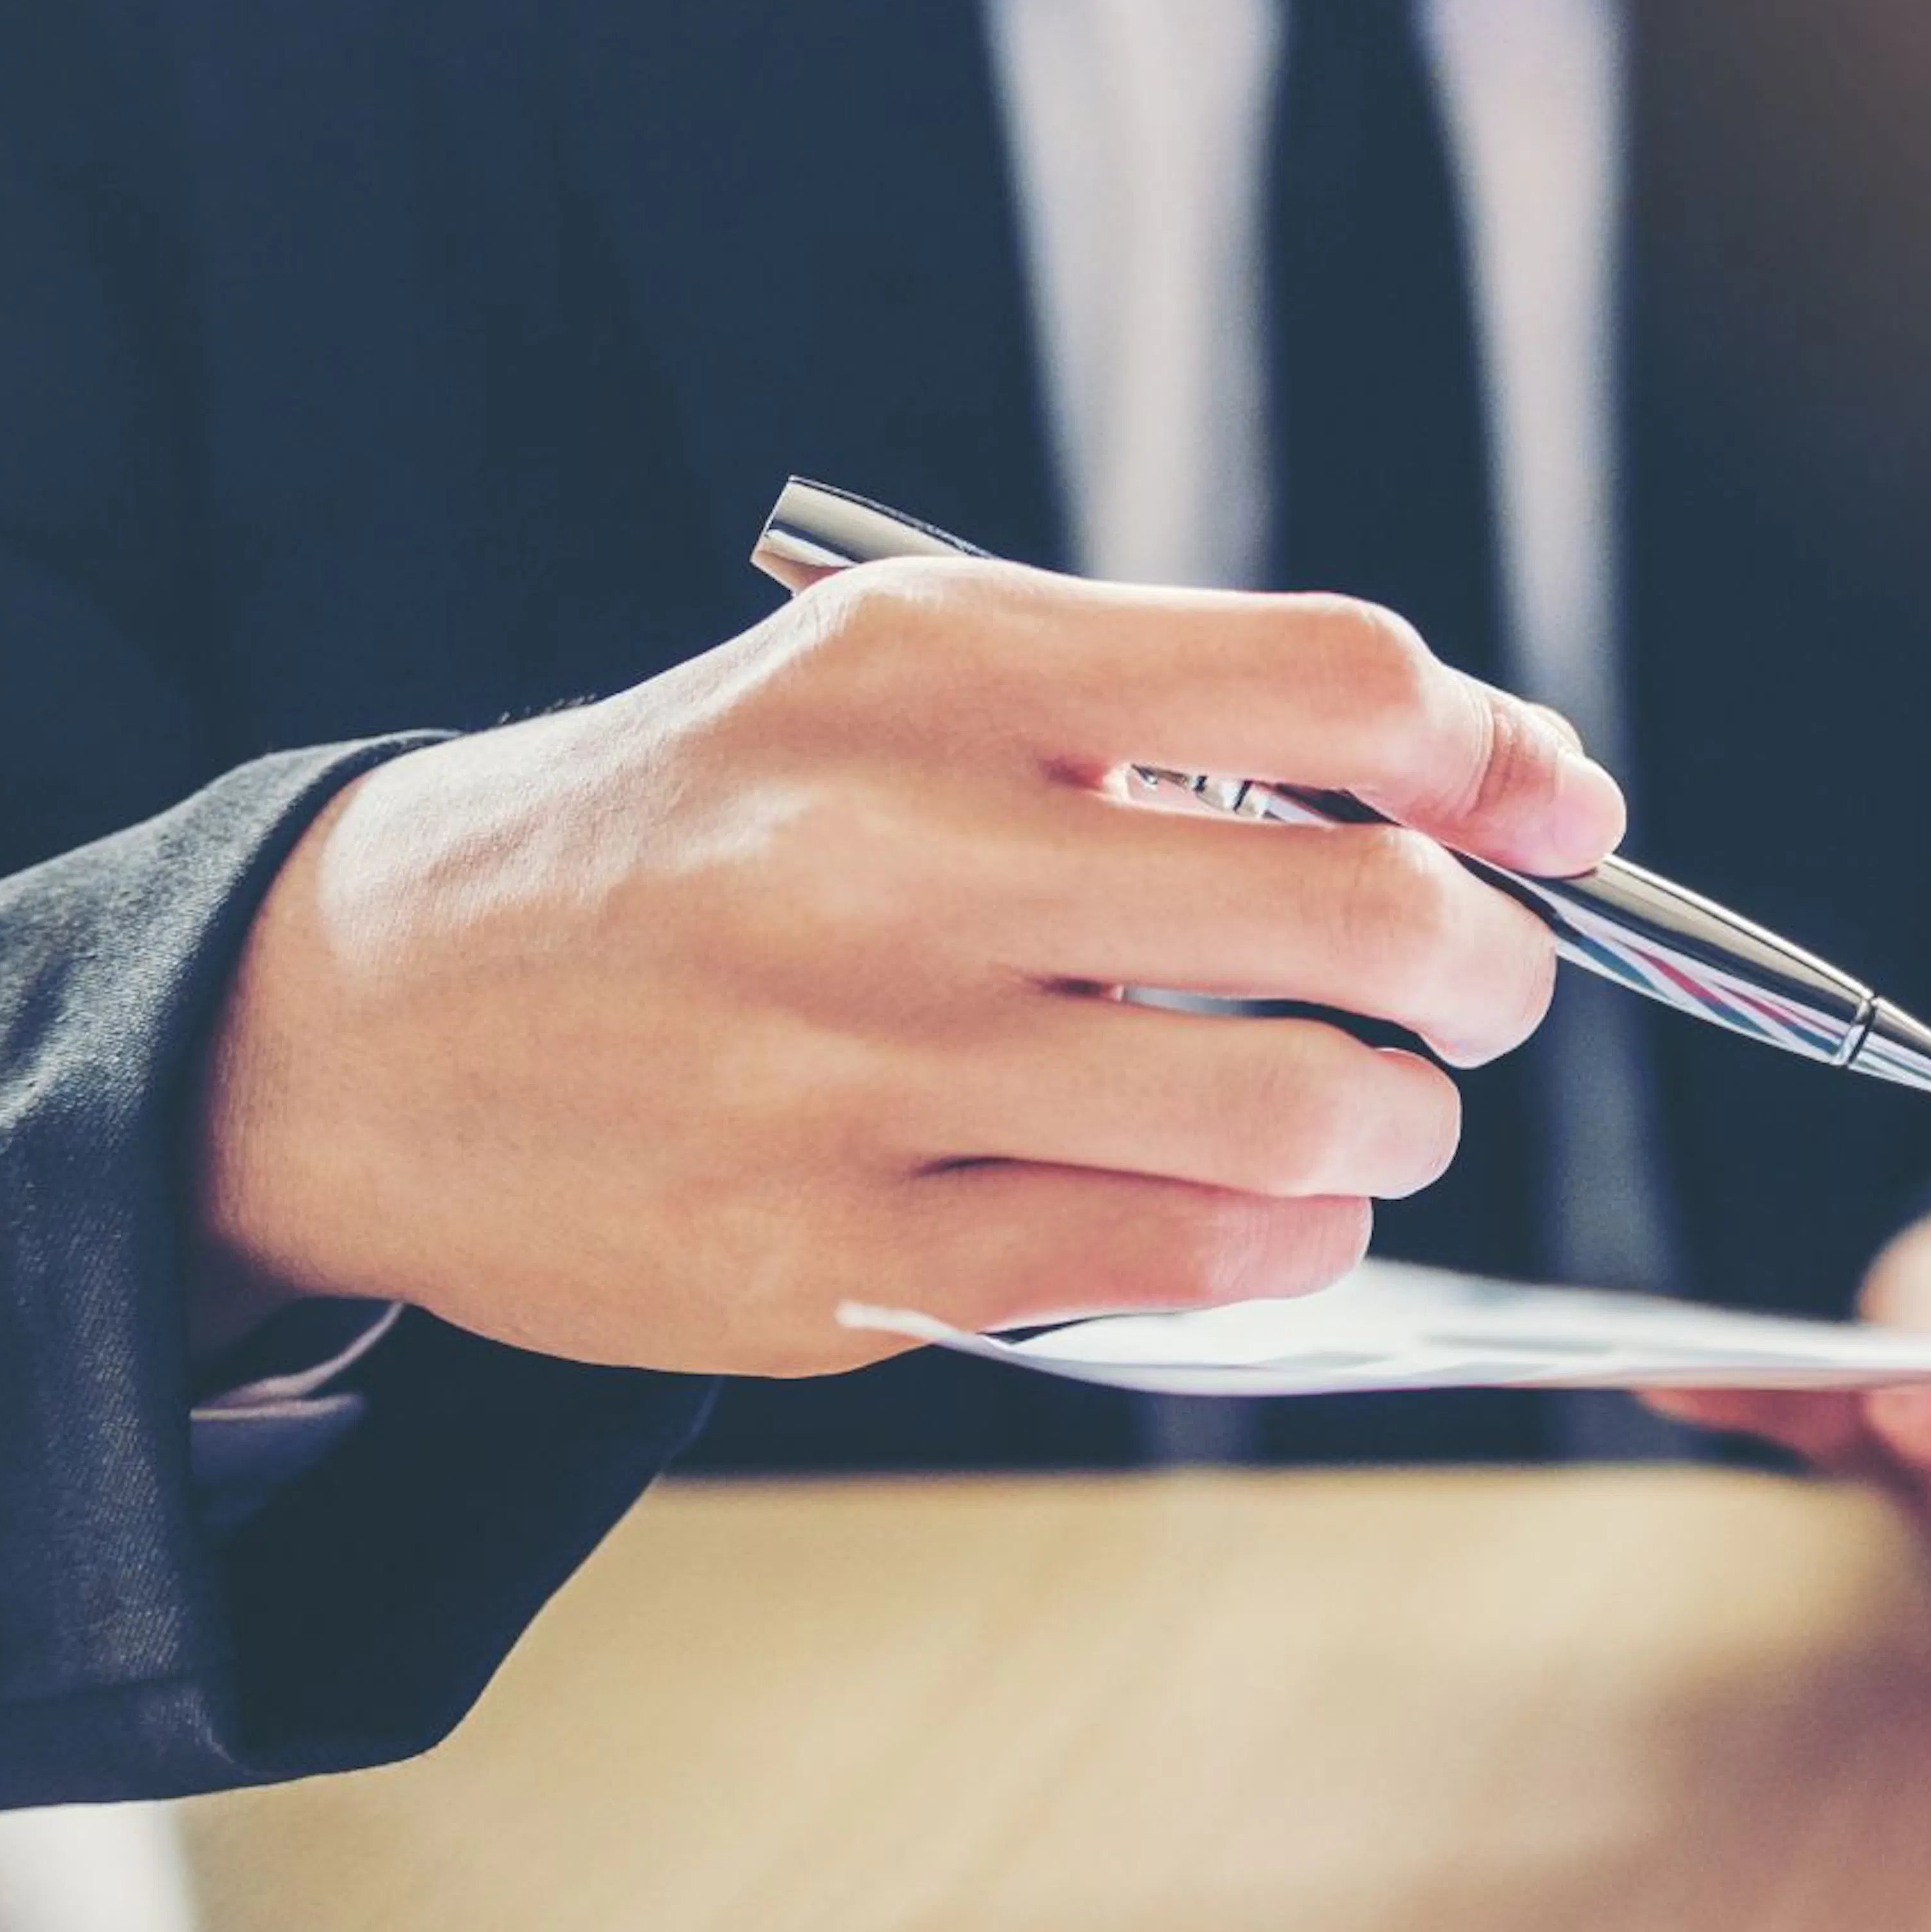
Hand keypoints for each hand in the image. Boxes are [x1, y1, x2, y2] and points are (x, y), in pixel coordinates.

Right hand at [191, 561, 1622, 1373]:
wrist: (385, 1006)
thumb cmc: (702, 822)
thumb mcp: (903, 677)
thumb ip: (1182, 707)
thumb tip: (1507, 776)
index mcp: (935, 664)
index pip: (1331, 677)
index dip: (1494, 749)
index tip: (1545, 812)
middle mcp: (898, 852)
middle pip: (1362, 907)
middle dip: (1494, 963)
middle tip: (1481, 983)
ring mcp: (862, 1072)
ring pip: (1295, 1114)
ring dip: (1402, 1117)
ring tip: (1373, 1102)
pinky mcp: (834, 1262)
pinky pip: (1176, 1266)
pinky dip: (1293, 1241)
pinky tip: (1273, 1205)